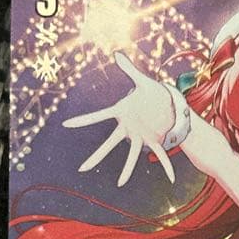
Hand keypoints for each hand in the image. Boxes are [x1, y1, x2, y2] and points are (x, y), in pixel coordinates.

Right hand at [62, 51, 175, 186]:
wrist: (169, 103)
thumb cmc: (153, 93)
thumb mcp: (143, 81)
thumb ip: (130, 69)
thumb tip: (117, 54)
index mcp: (122, 113)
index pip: (98, 117)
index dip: (82, 120)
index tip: (66, 124)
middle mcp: (128, 128)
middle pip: (110, 144)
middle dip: (96, 156)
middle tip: (82, 169)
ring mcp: (141, 136)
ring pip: (132, 155)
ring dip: (127, 170)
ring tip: (120, 184)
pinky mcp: (155, 140)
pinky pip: (161, 154)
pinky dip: (167, 165)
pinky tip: (172, 178)